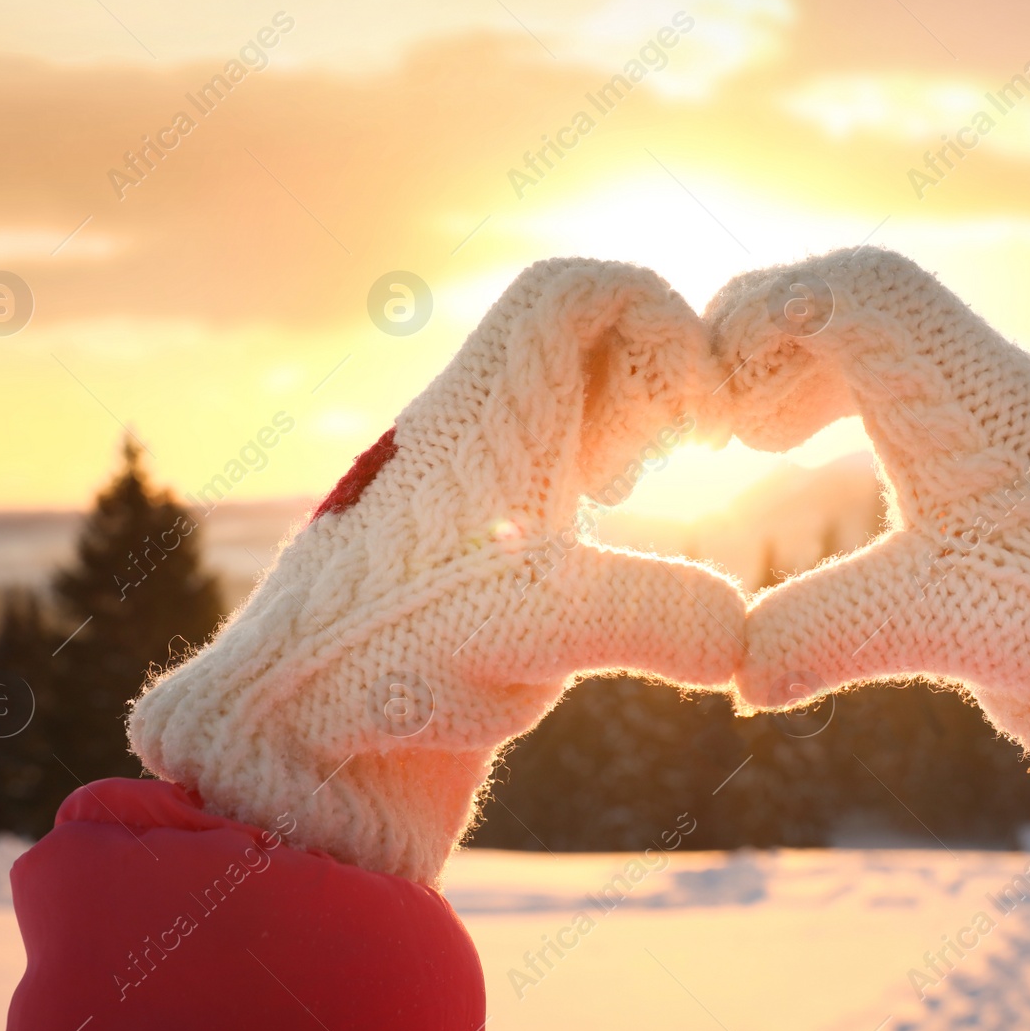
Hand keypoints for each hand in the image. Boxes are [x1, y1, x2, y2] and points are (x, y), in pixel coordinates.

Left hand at [130, 259, 744, 882]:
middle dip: (655, 382)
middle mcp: (471, 435)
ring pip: (565, 410)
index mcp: (482, 411)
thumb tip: (742, 637)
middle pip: (581, 342)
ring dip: (625, 434)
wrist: (287, 739)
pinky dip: (594, 495)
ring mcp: (464, 492)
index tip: (697, 414)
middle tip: (683, 452)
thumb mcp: (538, 626)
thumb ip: (661, 615)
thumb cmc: (388, 660)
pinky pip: (545, 478)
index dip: (657, 316)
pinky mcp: (462, 554)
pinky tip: (602, 561)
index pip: (570, 291)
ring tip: (635, 496)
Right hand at [707, 247, 1029, 831]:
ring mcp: (989, 412)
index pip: (866, 291)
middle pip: (863, 292)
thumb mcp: (949, 628)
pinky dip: (828, 395)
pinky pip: (893, 376)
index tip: (719, 396)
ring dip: (798, 366)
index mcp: (976, 399)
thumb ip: (830, 635)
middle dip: (769, 333)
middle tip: (717, 412)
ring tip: (749, 436)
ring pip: (877, 330)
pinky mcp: (990, 449)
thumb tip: (734, 673)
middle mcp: (984, 384)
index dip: (770, 314)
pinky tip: (794, 450)